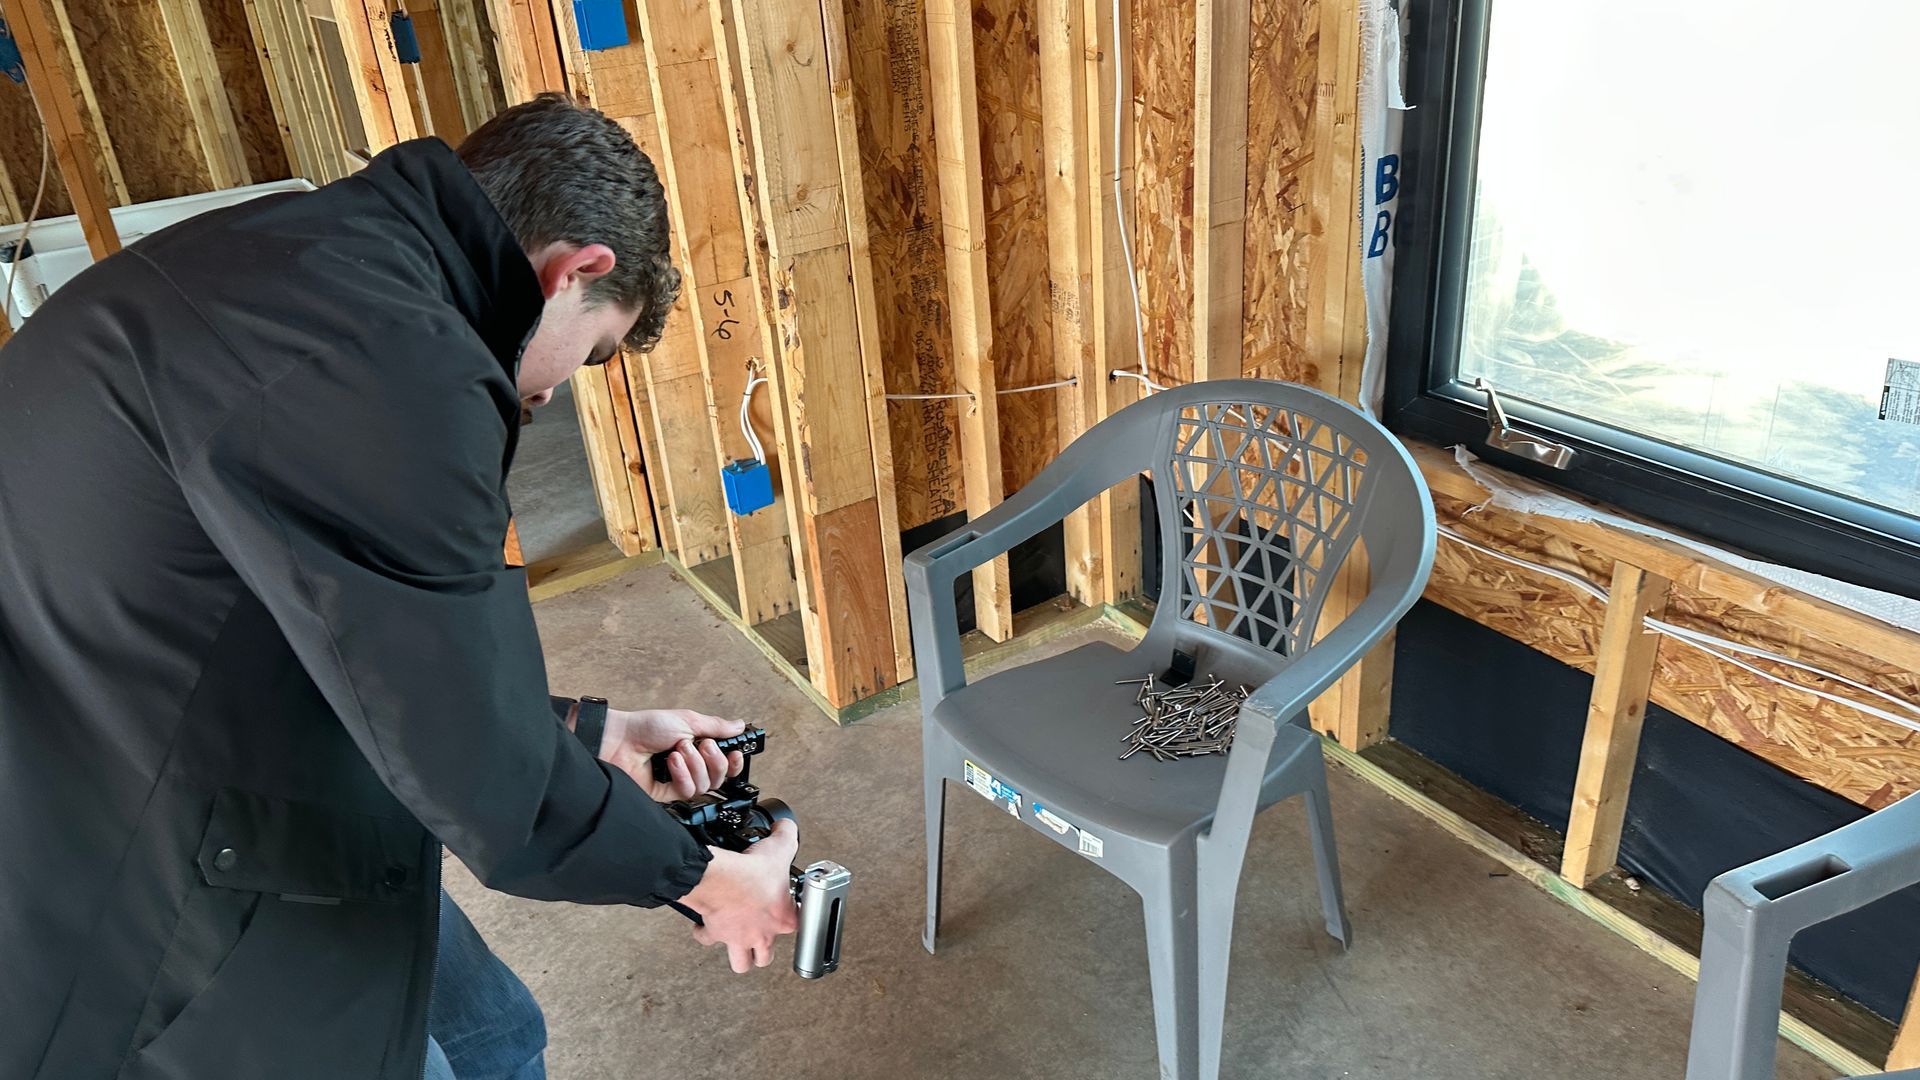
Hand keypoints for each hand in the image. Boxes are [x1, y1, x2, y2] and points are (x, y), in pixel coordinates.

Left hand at [598, 708, 746, 799]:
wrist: (619, 740)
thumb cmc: (646, 727)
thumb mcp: (687, 721)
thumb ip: (716, 726)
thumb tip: (739, 725)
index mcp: (696, 748)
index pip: (724, 763)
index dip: (733, 762)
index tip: (735, 753)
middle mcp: (689, 766)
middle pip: (718, 777)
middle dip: (714, 760)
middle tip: (702, 745)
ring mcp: (677, 780)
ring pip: (705, 785)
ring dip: (694, 765)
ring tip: (678, 750)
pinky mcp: (665, 794)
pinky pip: (687, 791)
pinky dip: (683, 775)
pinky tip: (672, 762)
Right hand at [680, 819, 800, 972]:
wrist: (724, 880)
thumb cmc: (752, 872)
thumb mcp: (779, 847)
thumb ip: (787, 835)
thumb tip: (786, 827)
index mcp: (784, 919)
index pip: (797, 923)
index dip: (794, 914)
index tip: (787, 907)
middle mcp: (763, 935)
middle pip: (767, 956)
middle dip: (764, 951)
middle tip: (761, 938)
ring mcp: (739, 938)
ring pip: (741, 963)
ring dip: (739, 957)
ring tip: (738, 945)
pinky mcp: (716, 933)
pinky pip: (707, 939)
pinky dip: (705, 934)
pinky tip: (705, 927)